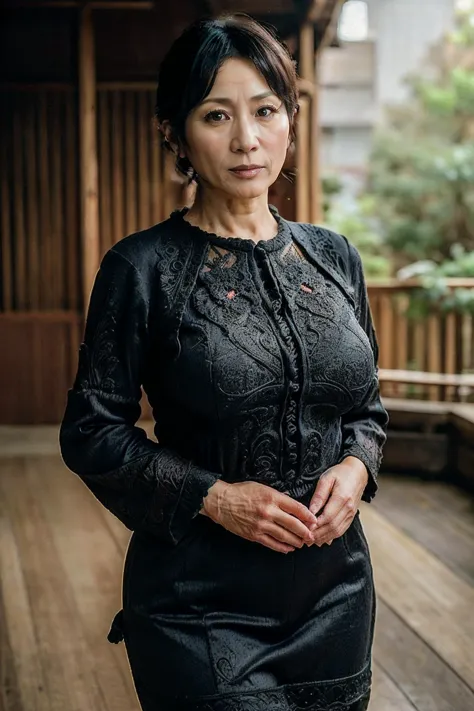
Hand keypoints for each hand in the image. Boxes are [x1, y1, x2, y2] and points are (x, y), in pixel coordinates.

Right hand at [201, 480, 317, 553]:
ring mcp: (261, 524)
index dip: (307, 515)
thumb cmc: (241, 492)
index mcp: (272, 497)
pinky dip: (282, 547)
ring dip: (295, 541)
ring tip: (302, 543)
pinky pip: (271, 543)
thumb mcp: (262, 487)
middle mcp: (268, 511)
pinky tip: (288, 548)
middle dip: (305, 531)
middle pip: (293, 524)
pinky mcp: (254, 534)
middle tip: (312, 536)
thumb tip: (291, 505)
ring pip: (284, 536)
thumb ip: (277, 496)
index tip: (314, 520)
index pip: (296, 507)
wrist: (221, 502)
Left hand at [307, 457, 368, 546]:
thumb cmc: (340, 474)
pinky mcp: (351, 517)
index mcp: (342, 498)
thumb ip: (319, 495)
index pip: (327, 517)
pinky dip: (331, 537)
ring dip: (323, 538)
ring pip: (337, 531)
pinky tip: (321, 539)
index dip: (315, 525)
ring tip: (310, 541)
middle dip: (318, 535)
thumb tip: (311, 511)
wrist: (358, 473)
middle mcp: (349, 509)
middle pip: (332, 527)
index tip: (304, 528)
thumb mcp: (326, 479)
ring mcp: (351, 514)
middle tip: (304, 538)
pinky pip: (341, 530)